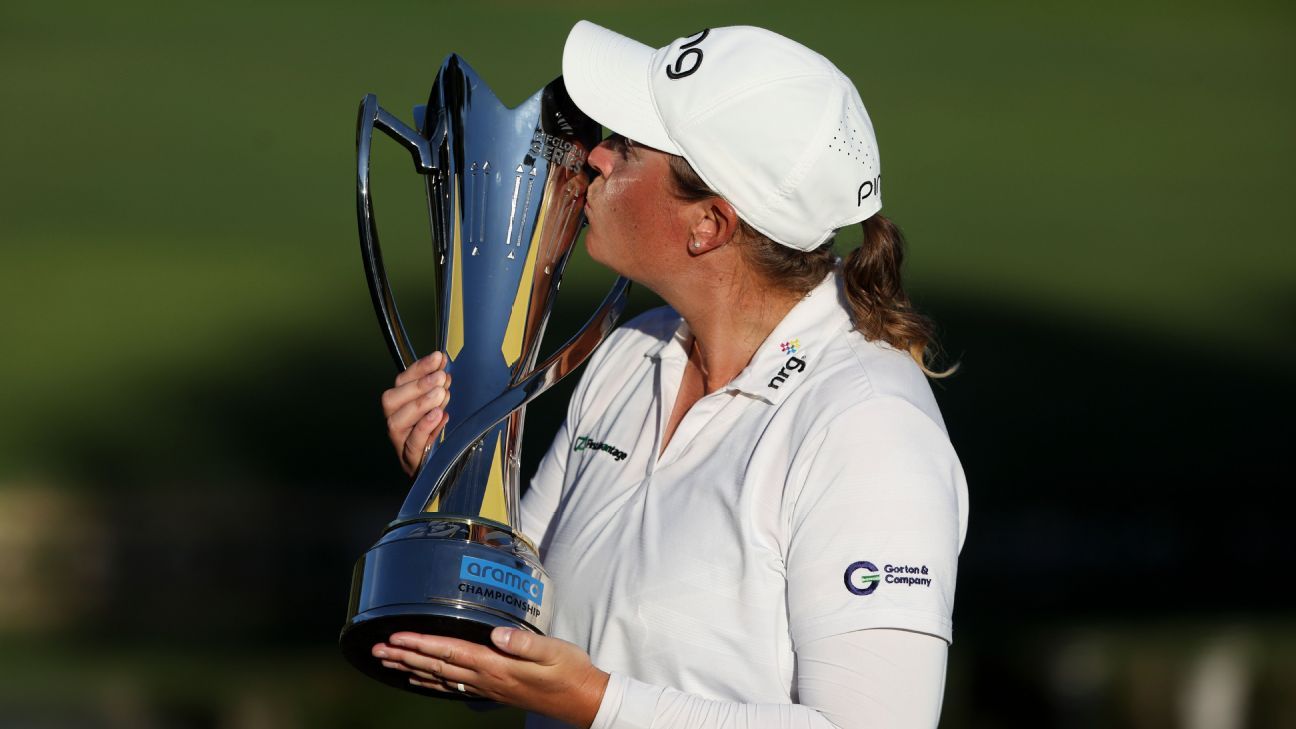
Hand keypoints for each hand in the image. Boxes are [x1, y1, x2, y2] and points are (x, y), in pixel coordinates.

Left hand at [372, 628, 609, 727]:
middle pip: (438, 666)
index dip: (422, 644)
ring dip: (411, 668)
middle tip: (377, 649)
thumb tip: (496, 633)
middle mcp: (487, 679)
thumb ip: (524, 643)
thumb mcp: (554, 652)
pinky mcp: (493, 691)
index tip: (397, 636)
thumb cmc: (570, 672)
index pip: (451, 652)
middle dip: (406, 656)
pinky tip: (420, 678)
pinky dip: (431, 681)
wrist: (583, 700)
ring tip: (388, 662)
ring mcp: (488, 688)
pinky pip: (453, 686)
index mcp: (498, 666)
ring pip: (440, 677)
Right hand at [381, 352, 451, 475]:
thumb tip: (443, 362)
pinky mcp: (410, 459)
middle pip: (392, 399)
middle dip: (418, 385)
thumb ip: (437, 387)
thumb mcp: (438, 406)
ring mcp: (399, 441)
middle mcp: (394, 420)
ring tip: (441, 393)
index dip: (419, 368)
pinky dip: (425, 427)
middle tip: (441, 377)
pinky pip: (413, 443)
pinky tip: (439, 416)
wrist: (436, 471)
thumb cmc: (436, 433)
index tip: (439, 357)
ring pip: (398, 421)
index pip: (401, 381)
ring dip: (420, 404)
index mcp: (399, 405)